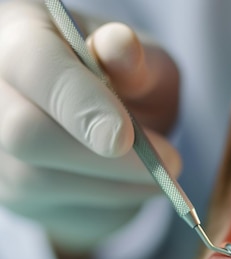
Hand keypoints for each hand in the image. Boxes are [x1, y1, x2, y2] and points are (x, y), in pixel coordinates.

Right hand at [0, 1, 180, 252]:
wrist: (106, 121)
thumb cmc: (124, 80)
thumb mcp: (143, 59)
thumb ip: (135, 59)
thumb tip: (120, 47)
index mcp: (20, 33)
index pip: (35, 64)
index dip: (78, 102)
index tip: (124, 137)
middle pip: (26, 133)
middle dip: (105, 159)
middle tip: (171, 163)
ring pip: (40, 181)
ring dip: (115, 186)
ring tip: (161, 174)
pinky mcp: (9, 190)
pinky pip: (56, 208)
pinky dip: (107, 202)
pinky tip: (133, 184)